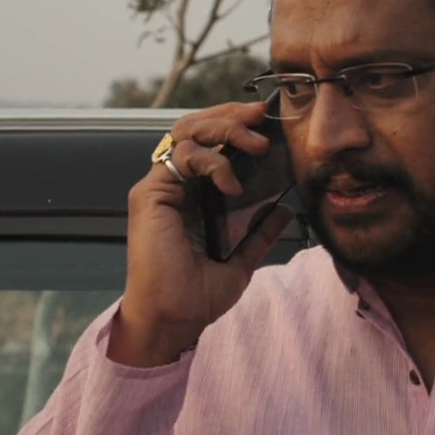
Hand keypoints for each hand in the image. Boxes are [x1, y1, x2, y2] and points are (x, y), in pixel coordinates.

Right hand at [109, 101, 298, 367]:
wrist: (174, 319)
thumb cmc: (197, 295)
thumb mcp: (241, 260)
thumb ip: (259, 233)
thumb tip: (283, 211)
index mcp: (190, 195)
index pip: (208, 143)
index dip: (233, 125)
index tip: (265, 122)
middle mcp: (172, 185)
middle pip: (194, 127)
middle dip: (229, 115)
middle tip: (260, 116)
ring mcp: (159, 187)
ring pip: (187, 133)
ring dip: (225, 130)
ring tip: (256, 145)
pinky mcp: (150, 195)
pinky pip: (182, 158)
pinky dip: (212, 162)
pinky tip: (232, 184)